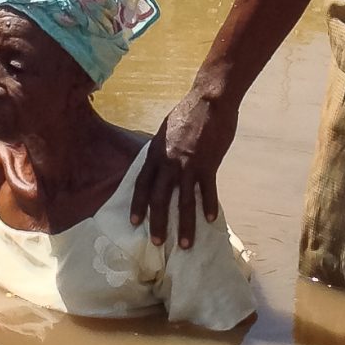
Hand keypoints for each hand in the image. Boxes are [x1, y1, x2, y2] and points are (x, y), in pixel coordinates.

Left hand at [129, 83, 238, 249]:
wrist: (209, 100)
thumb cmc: (189, 112)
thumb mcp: (167, 131)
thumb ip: (163, 150)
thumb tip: (161, 164)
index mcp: (156, 153)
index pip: (142, 184)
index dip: (138, 204)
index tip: (134, 222)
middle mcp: (168, 162)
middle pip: (160, 198)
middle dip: (158, 222)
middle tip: (157, 242)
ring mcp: (188, 165)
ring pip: (184, 201)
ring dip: (185, 225)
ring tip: (186, 244)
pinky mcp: (208, 164)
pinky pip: (207, 190)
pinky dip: (209, 206)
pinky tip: (210, 220)